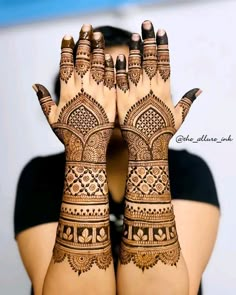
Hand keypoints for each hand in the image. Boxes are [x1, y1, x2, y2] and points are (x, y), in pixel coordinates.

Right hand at [33, 24, 115, 162]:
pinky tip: (112, 56)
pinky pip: (112, 78)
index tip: (68, 36)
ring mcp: (98, 92)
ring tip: (98, 35)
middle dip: (84, 41)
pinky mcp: (111, 99)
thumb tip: (35, 84)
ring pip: (98, 65)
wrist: (88, 148)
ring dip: (98, 48)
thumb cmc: (68, 135)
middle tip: (87, 27)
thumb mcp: (52, 118)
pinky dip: (111, 66)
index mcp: (67, 90)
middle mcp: (82, 88)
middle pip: (83, 59)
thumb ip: (44, 99)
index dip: (67, 48)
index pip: (66, 63)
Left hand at [116, 20, 200, 161]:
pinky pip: (119, 81)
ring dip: (134, 50)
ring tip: (134, 36)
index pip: (164, 62)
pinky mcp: (122, 100)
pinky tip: (117, 57)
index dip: (163, 46)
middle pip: (150, 59)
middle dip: (149, 41)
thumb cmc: (163, 133)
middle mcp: (150, 88)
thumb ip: (188, 101)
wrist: (147, 148)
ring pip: (134, 67)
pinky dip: (118, 69)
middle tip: (146, 24)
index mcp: (164, 89)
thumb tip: (199, 90)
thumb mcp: (179, 117)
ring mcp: (135, 93)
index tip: (161, 31)